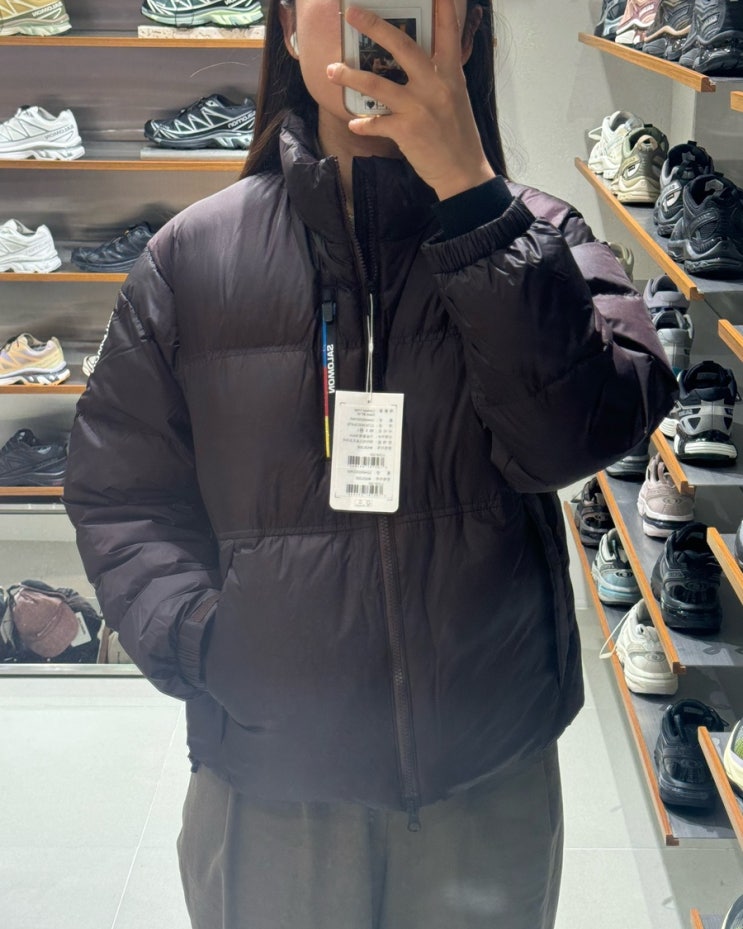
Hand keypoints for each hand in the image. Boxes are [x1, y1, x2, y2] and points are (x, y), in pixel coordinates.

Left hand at [326, 0, 495, 200]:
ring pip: (377, 83)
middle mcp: (435, 85)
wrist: (463, 171)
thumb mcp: (456, 98)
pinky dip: (363, 123)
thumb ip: (439, 78)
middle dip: (375, 26)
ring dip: (350, 76)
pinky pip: (376, 122)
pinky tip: (354, 123)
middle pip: (402, 46)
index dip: (442, 8)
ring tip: (332, 70)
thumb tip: (417, 63)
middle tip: (353, 13)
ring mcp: (419, 107)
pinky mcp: (406, 130)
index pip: (448, 32)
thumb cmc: (458, 136)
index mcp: (451, 74)